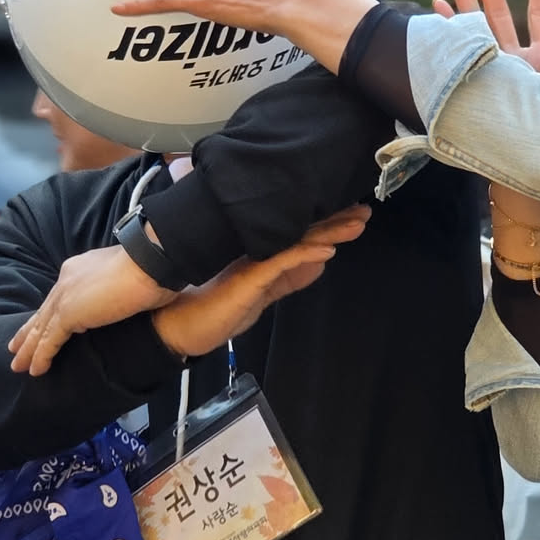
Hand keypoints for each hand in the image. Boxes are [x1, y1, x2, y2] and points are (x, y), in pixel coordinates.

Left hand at [9, 243, 175, 377]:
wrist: (150, 261)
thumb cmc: (150, 267)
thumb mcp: (127, 277)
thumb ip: (116, 289)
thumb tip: (123, 300)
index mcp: (79, 269)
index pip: (59, 296)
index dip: (47, 313)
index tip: (40, 324)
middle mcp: (67, 280)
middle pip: (43, 312)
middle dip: (28, 332)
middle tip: (15, 347)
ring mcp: (66, 296)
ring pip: (41, 328)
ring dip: (29, 350)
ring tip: (18, 366)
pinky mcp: (70, 313)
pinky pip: (50, 340)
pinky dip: (41, 356)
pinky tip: (35, 370)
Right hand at [151, 206, 369, 358]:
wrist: (176, 330)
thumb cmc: (212, 312)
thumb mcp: (260, 296)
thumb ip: (287, 279)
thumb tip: (319, 263)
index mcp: (259, 253)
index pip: (297, 233)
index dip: (326, 223)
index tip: (353, 215)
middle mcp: (254, 251)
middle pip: (299, 231)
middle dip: (334, 221)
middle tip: (363, 210)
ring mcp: (248, 262)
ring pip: (293, 240)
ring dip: (328, 232)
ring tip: (355, 224)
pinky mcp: (244, 279)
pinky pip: (278, 262)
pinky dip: (304, 255)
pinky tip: (325, 252)